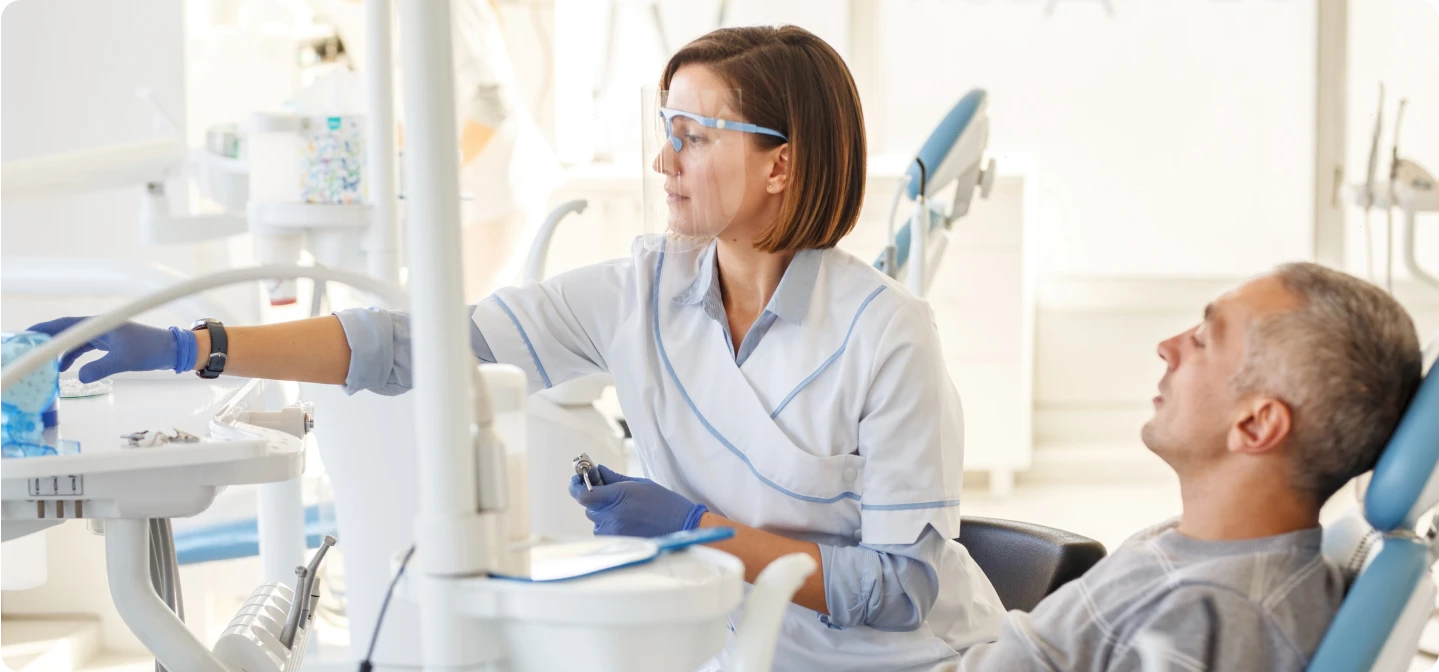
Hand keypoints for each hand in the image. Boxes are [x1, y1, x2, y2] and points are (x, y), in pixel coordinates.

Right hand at [25, 318, 194, 383]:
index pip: (67, 324)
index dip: (46, 328)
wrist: (173, 349)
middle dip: (50, 339)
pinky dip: (77, 355)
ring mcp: (107, 334)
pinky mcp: (113, 343)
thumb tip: (79, 377)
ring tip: (49, 366)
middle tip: (31, 350)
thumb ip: (100, 368)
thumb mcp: (124, 360)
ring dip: (63, 350)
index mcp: (101, 325)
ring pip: (78, 340)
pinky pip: (88, 347)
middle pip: (69, 331)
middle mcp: (102, 327)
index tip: (29, 335)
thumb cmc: (150, 350)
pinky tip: (69, 367)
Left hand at [568, 465, 707, 537]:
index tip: (577, 479)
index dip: (576, 486)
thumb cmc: (665, 503)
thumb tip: (597, 471)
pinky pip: (604, 532)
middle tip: (607, 491)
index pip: (582, 494)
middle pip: (589, 507)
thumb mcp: (640, 484)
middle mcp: (612, 516)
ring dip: (603, 513)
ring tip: (624, 509)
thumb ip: (614, 478)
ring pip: (596, 521)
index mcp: (617, 496)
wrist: (683, 527)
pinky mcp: (618, 543)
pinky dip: (609, 525)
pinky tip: (627, 521)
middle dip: (595, 498)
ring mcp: (614, 532)